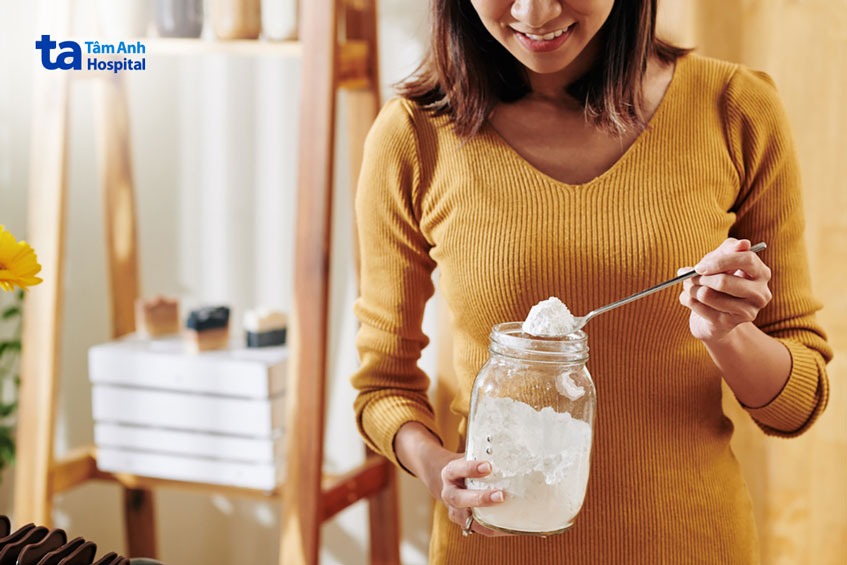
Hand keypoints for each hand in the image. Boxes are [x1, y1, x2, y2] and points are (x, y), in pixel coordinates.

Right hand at [395, 422, 509, 536]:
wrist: (447, 480)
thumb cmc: (466, 467)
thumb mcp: (468, 457)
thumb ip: (483, 455)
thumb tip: (513, 448)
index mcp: (450, 473)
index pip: (458, 470)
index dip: (471, 468)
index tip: (489, 466)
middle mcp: (449, 493)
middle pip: (460, 498)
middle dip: (481, 498)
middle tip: (501, 495)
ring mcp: (455, 510)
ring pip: (468, 518)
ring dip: (488, 518)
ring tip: (508, 517)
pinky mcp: (464, 522)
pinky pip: (479, 528)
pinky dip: (494, 529)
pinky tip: (510, 527)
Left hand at [678, 238, 772, 342]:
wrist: (715, 317)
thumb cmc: (719, 281)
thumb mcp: (722, 261)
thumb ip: (729, 249)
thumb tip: (743, 243)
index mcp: (762, 273)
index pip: (747, 260)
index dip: (720, 261)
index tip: (700, 266)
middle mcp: (760, 294)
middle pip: (723, 281)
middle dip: (699, 277)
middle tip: (688, 276)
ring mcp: (746, 312)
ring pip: (706, 295)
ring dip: (690, 288)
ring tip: (689, 287)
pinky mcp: (728, 324)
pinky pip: (697, 307)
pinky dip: (686, 299)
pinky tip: (689, 299)